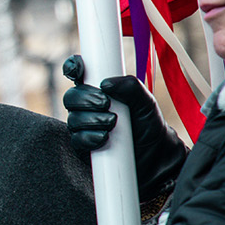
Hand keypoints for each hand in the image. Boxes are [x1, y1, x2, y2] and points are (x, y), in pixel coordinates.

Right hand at [62, 55, 187, 200]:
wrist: (155, 155)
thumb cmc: (148, 124)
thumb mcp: (146, 102)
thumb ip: (131, 86)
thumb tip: (106, 83)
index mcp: (99, 88)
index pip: (78, 73)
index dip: (73, 68)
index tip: (78, 71)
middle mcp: (87, 106)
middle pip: (70, 96)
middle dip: (85, 98)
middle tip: (106, 103)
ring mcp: (83, 127)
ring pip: (73, 118)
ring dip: (91, 119)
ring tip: (113, 123)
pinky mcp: (84, 146)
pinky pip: (76, 140)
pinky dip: (89, 137)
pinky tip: (104, 137)